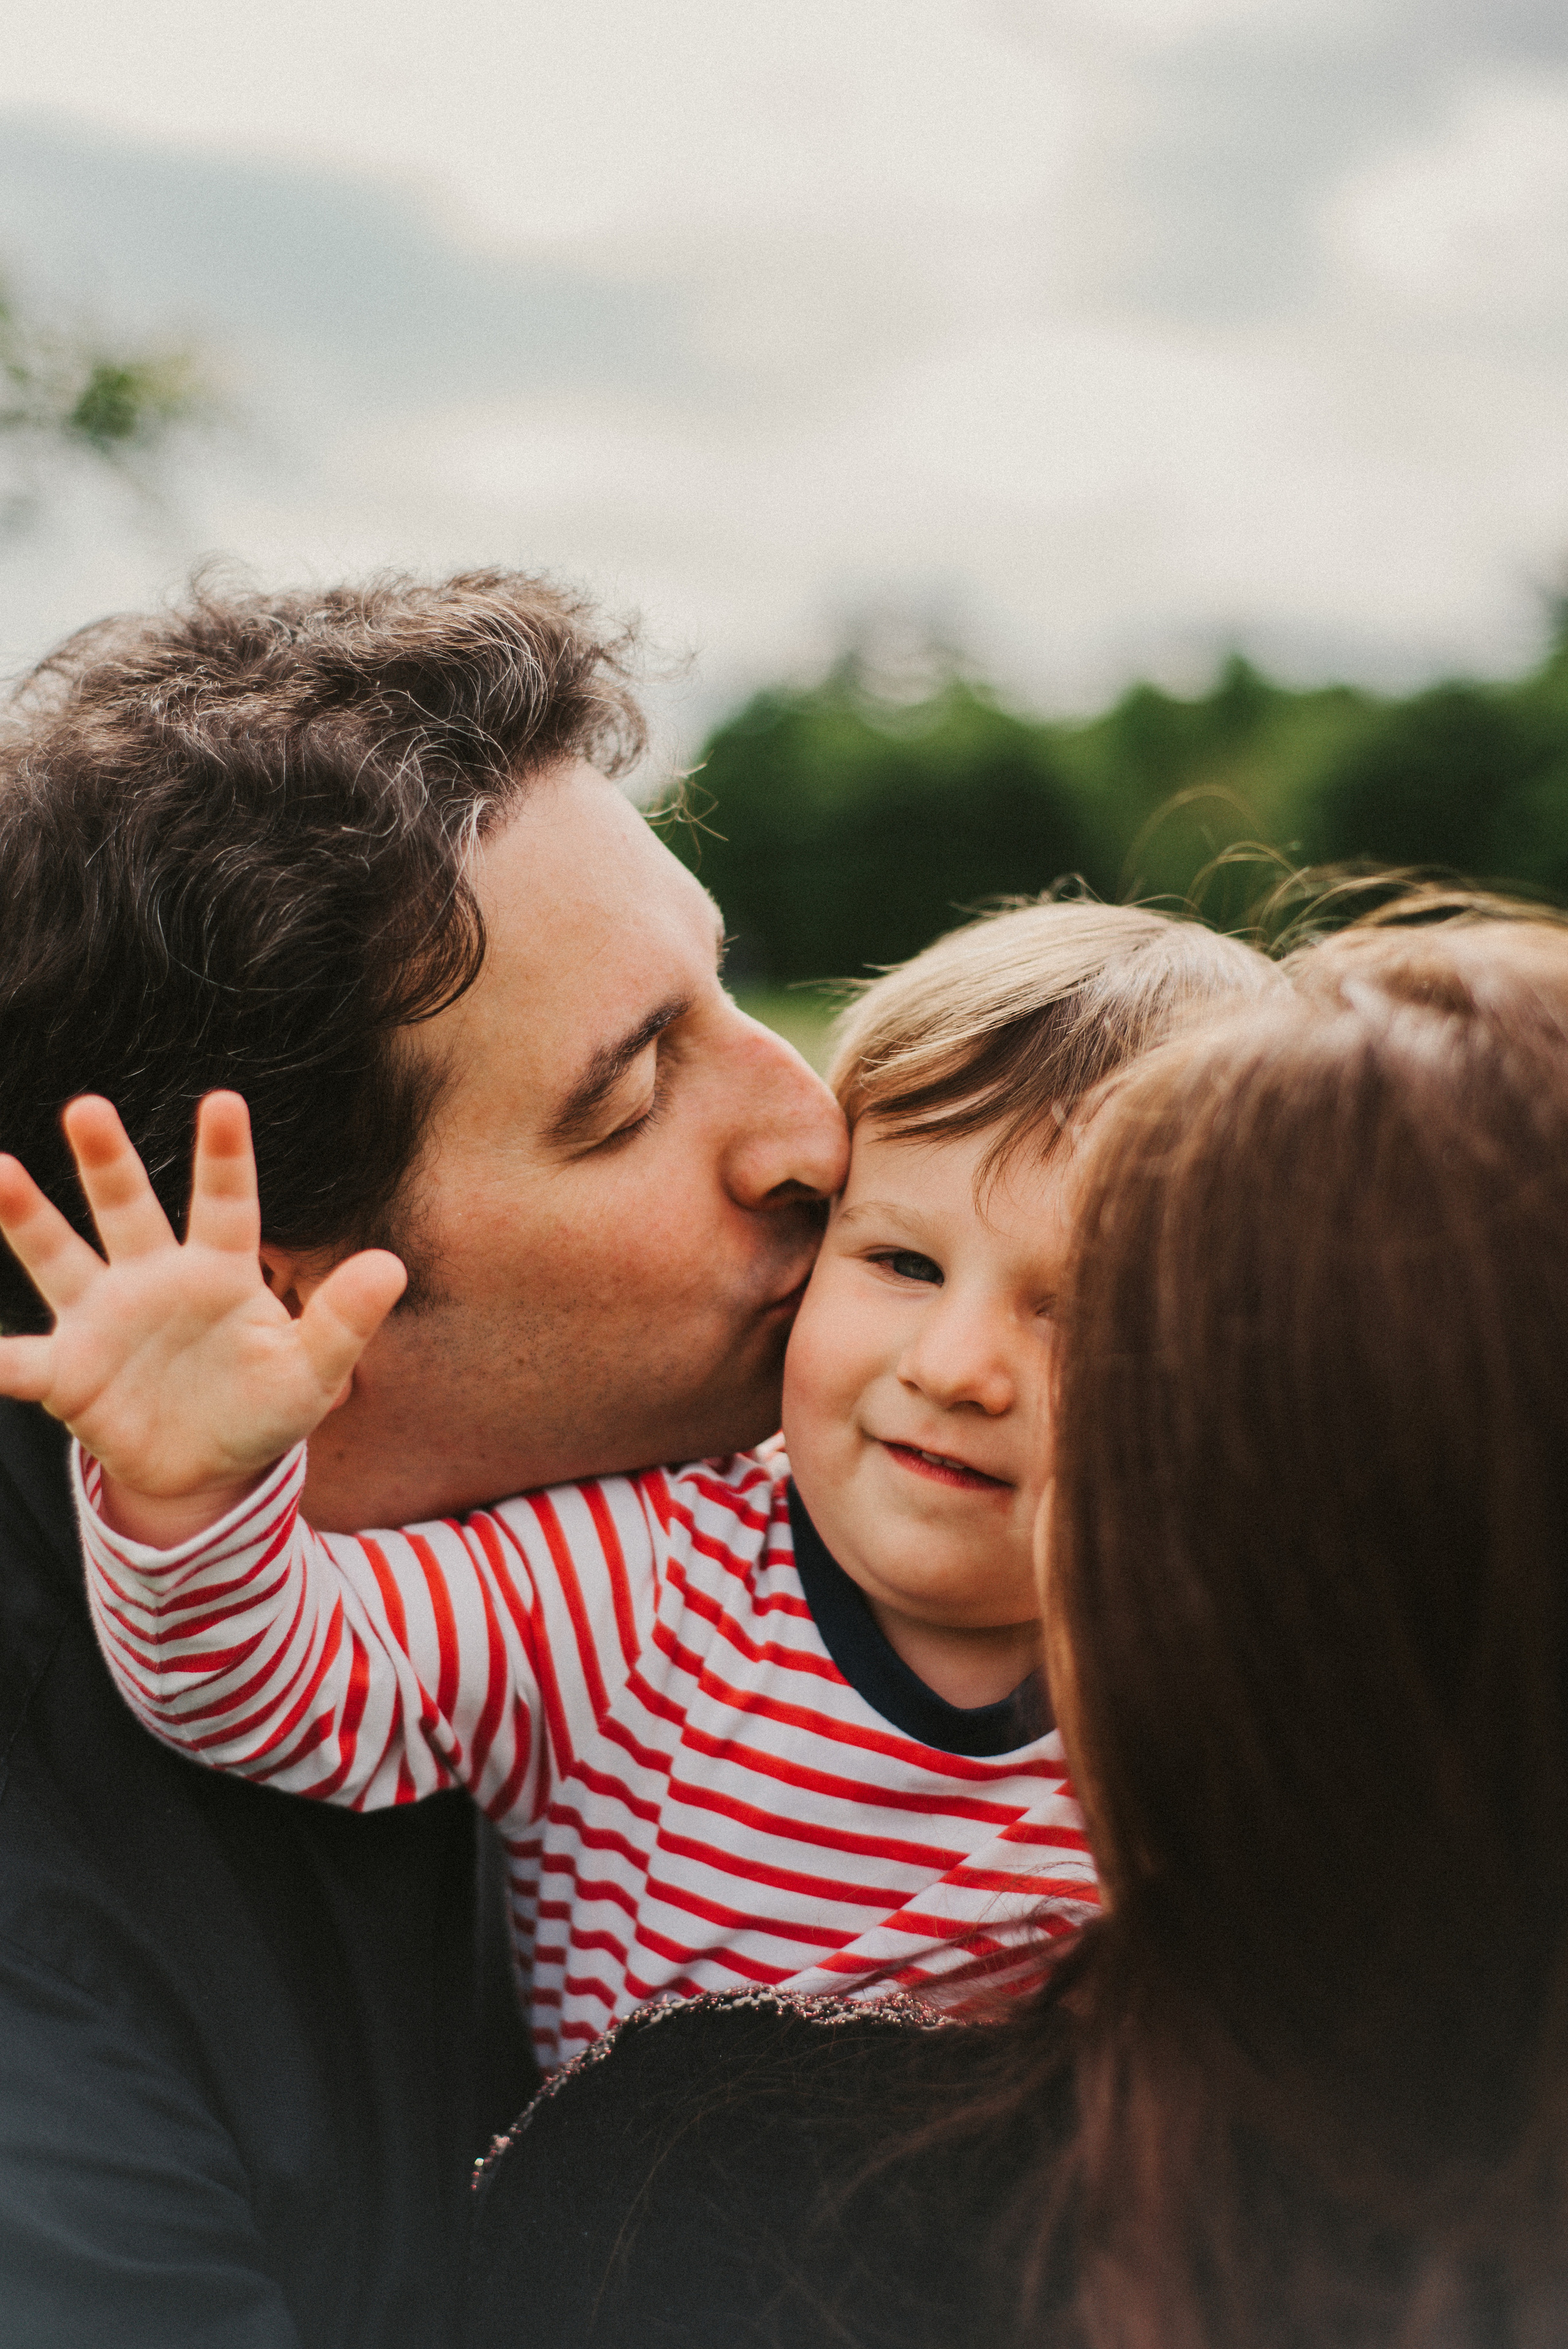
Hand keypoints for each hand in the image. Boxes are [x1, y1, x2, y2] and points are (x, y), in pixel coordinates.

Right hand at [0, 1092, 406, 1542]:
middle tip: (86, 1107)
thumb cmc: (263, 1405)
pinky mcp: (68, 1373)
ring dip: (28, 1217)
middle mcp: (153, 1278)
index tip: (223, 1102)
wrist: (210, 1468)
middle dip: (107, 1160)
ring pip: (59, 1258)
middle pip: (128, 1208)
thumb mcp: (312, 1371)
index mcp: (220, 1270)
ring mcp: (103, 1319)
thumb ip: (345, 1320)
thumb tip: (393, 1265)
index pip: (225, 1202)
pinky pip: (20, 1361)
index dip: (224, 1155)